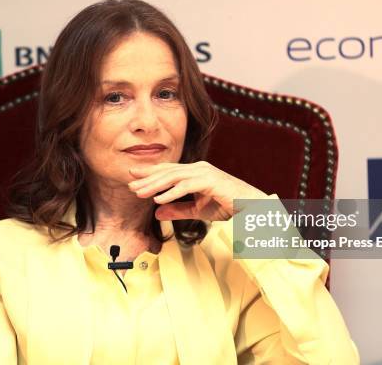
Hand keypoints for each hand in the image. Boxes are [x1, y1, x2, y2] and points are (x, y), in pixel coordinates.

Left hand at [128, 161, 267, 220]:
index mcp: (195, 172)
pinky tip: (158, 199)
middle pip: (168, 171)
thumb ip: (178, 210)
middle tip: (129, 182)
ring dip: (155, 184)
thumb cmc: (229, 206)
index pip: (168, 170)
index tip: (133, 176)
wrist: (252, 207)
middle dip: (147, 177)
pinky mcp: (210, 181)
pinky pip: (186, 186)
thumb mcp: (198, 210)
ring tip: (139, 192)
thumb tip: (157, 212)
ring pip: (174, 176)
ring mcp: (204, 172)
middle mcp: (198, 168)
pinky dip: (171, 192)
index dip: (150, 173)